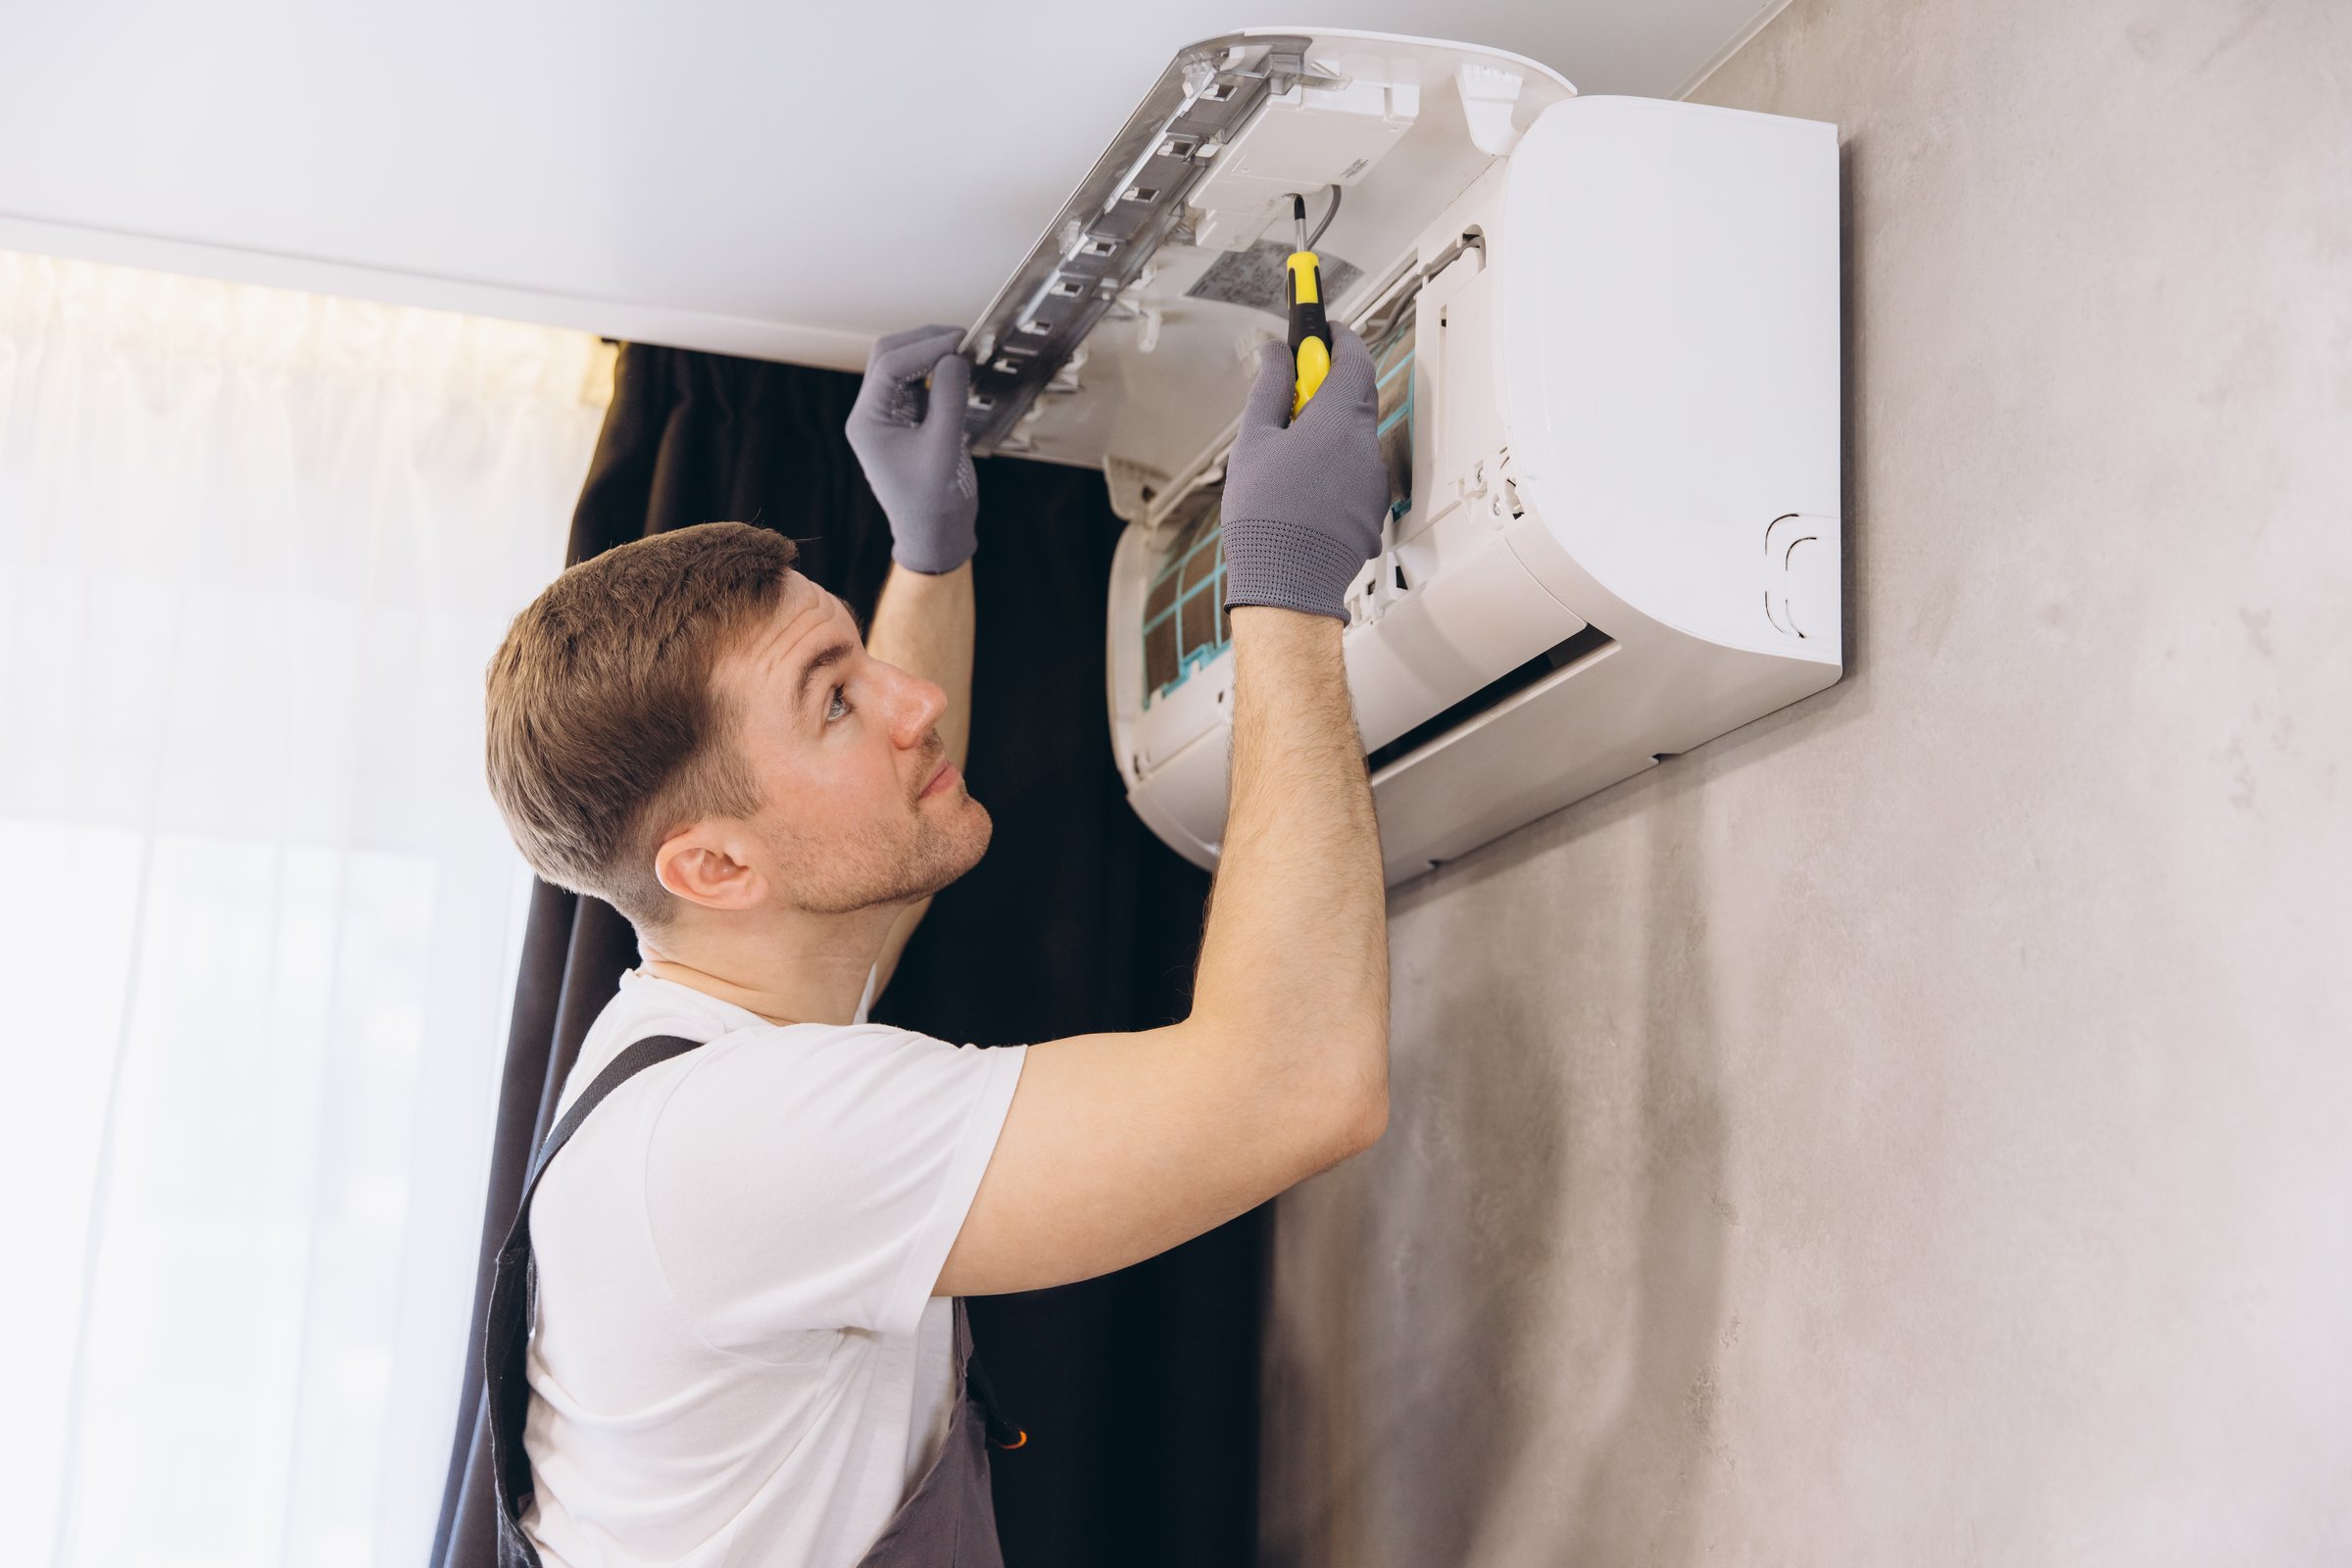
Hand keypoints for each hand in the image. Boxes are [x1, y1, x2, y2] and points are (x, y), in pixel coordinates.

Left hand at [847, 325, 979, 574]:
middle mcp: (872, 414)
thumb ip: (948, 398)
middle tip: (962, 338)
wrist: (936, 534)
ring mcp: (889, 416)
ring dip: (931, 353)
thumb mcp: (944, 447)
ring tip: (964, 351)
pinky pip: (919, 383)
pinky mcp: (909, 421)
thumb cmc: (933, 502)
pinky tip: (960, 369)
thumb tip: (955, 356)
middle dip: (924, 342)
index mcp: (867, 421)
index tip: (958, 341)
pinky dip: (938, 371)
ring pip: (903, 366)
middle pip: (889, 356)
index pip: (890, 366)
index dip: (925, 348)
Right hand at [1218, 324, 1387, 621]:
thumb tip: (1277, 351)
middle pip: (1356, 394)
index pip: (1354, 355)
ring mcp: (1373, 479)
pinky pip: (1356, 473)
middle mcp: (1365, 445)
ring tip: (1286, 461)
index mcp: (1336, 419)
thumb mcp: (1254, 441)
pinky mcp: (1372, 509)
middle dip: (1327, 385)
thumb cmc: (1265, 516)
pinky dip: (1334, 469)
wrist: (1288, 585)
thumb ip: (1270, 388)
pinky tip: (1302, 494)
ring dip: (1327, 432)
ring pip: (1354, 437)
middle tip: (1291, 392)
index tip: (1319, 326)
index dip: (1338, 335)